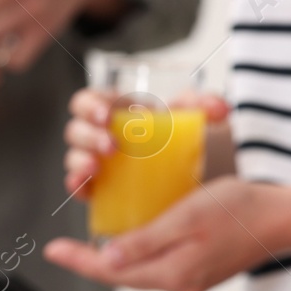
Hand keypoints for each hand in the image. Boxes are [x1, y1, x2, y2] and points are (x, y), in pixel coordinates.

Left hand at [45, 177, 285, 290]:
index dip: (79, 262)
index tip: (52, 251)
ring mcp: (189, 281)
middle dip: (89, 264)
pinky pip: (156, 269)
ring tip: (84, 250)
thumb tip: (105, 259)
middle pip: (120, 278)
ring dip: (110, 263)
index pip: (111, 274)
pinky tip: (126, 247)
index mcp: (172, 274)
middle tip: (61, 250)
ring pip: (138, 275)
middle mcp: (178, 285)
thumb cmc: (240, 210)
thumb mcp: (186, 219)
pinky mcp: (198, 273)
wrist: (283, 219)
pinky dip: (135, 258)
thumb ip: (145, 242)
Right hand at [63, 88, 231, 196]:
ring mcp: (98, 163)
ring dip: (79, 160)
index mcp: (117, 111)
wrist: (194, 174)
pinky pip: (78, 186)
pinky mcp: (99, 189)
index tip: (107, 115)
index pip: (88, 101)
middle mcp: (101, 135)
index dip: (89, 105)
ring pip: (73, 157)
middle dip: (88, 136)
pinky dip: (76, 185)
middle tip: (112, 146)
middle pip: (76, 130)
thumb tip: (218, 110)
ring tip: (97, 168)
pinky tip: (83, 185)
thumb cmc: (186, 139)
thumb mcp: (197, 116)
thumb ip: (208, 104)